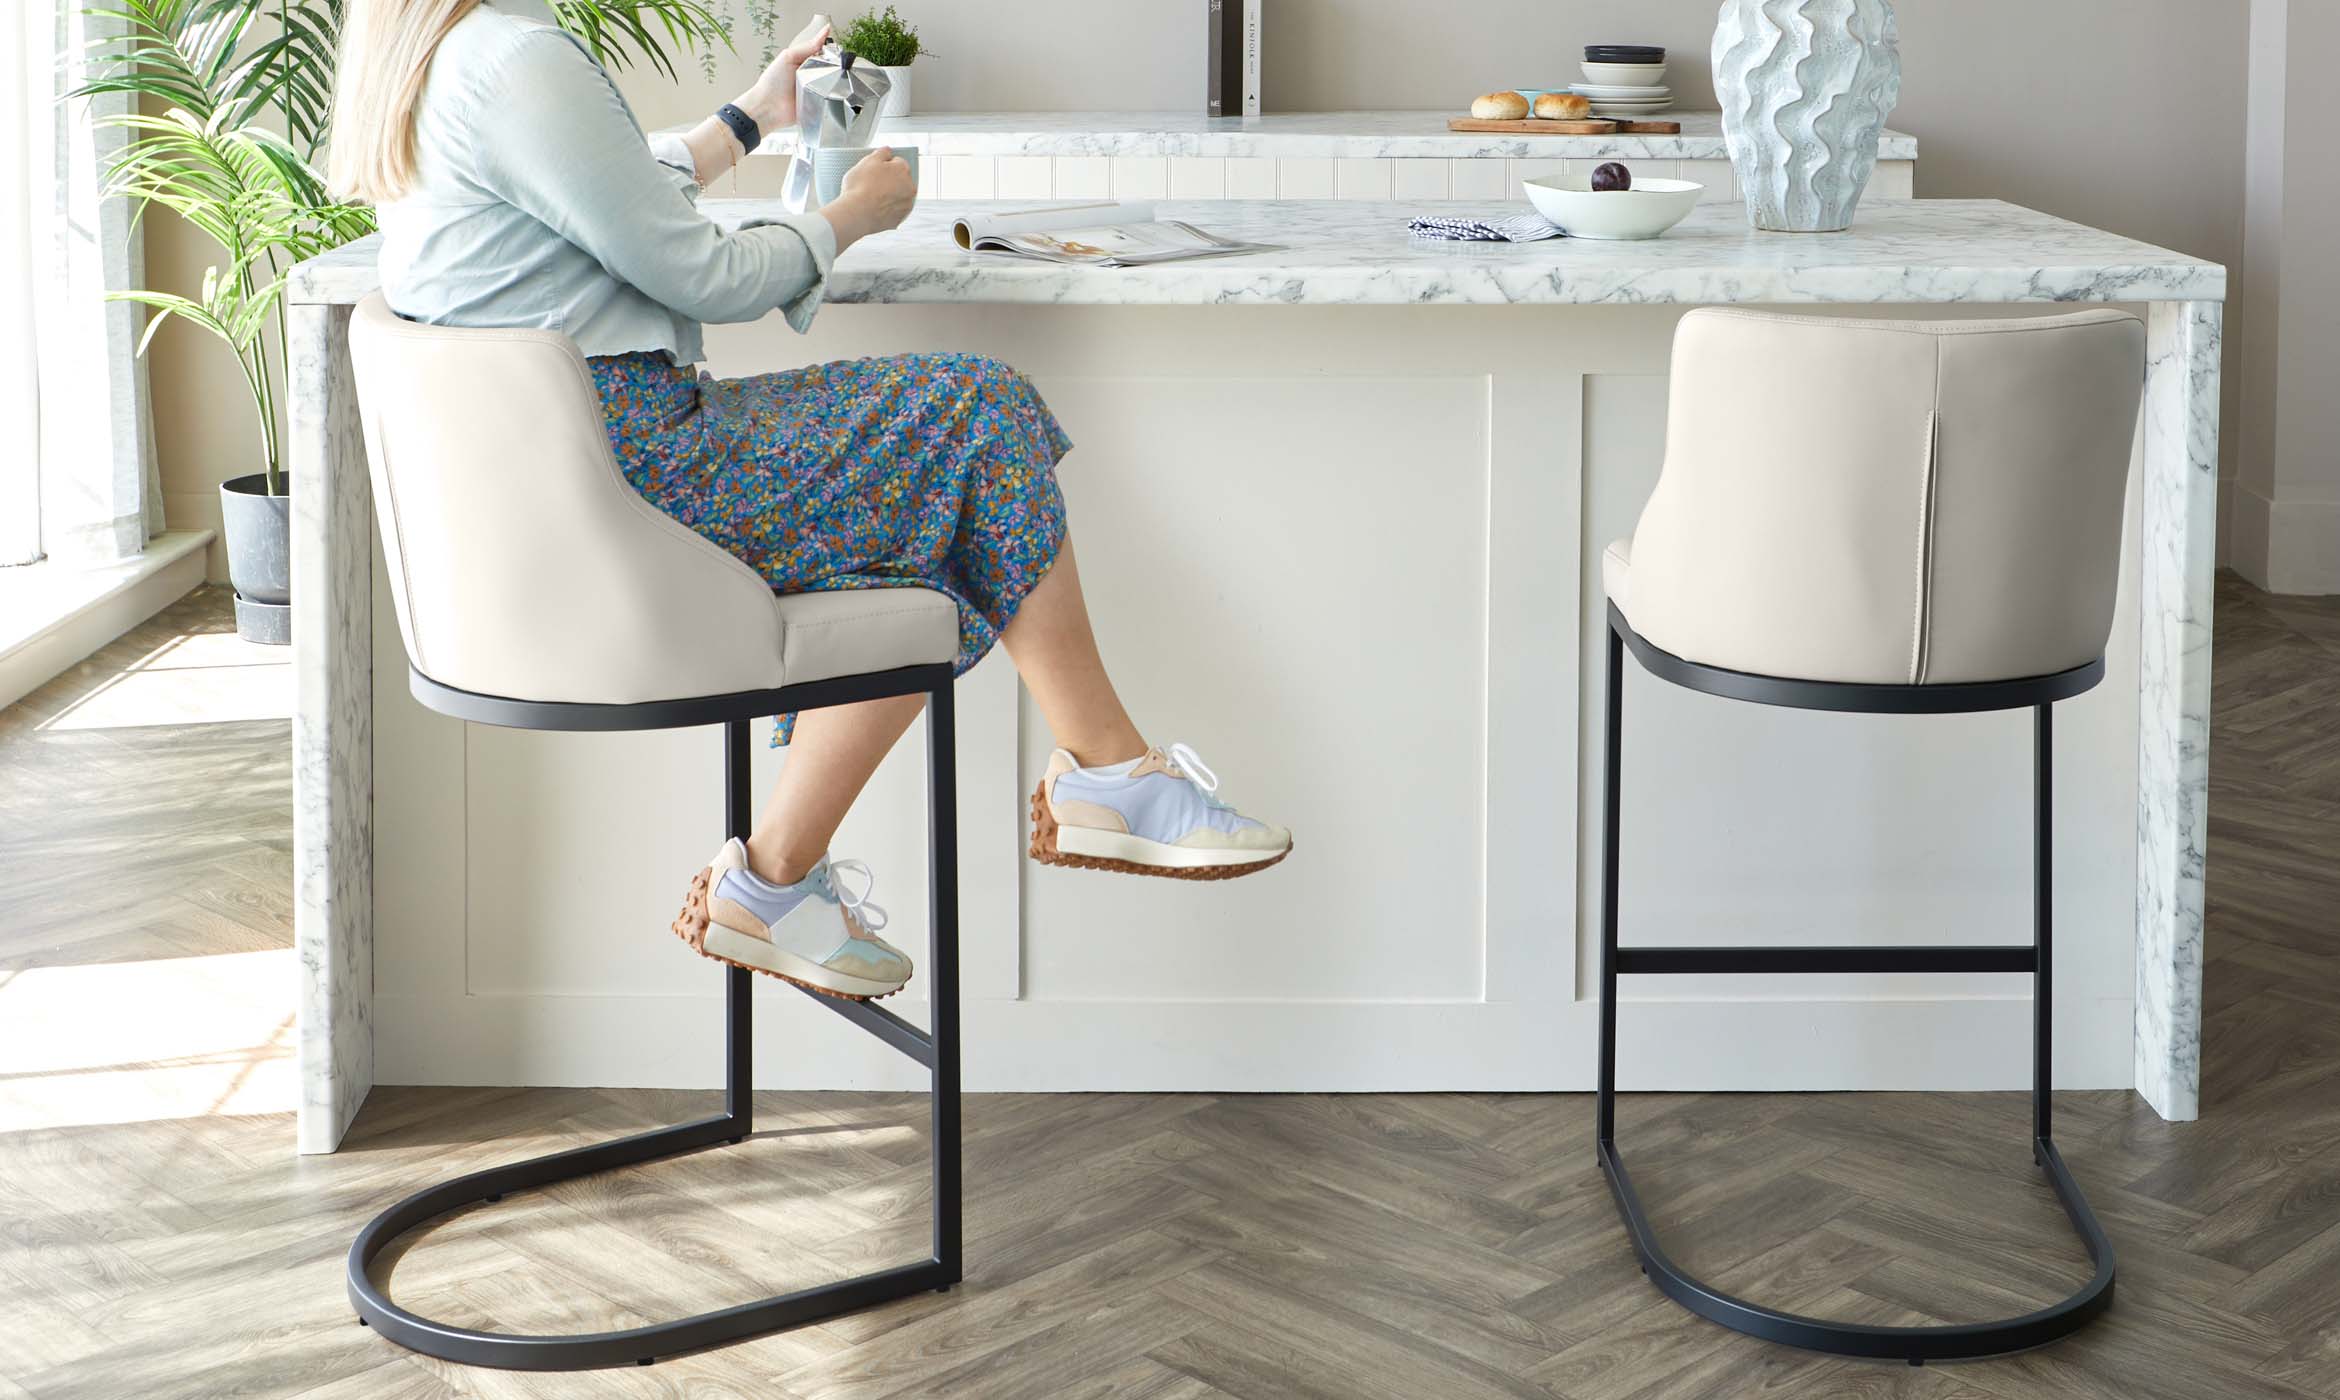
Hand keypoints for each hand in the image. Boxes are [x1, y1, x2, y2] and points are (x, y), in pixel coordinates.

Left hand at [738, 14, 830, 132]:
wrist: (768, 107)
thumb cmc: (773, 82)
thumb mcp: (789, 57)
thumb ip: (808, 46)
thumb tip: (825, 31)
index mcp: (806, 63)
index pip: (825, 55)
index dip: (833, 54)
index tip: (840, 53)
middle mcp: (812, 77)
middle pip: (832, 71)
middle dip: (837, 70)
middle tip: (839, 69)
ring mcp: (816, 93)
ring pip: (834, 87)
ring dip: (836, 85)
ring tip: (837, 83)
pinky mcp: (818, 107)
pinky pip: (831, 103)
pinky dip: (833, 101)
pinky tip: (834, 97)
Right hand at [826, 146, 915, 247]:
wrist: (857, 213)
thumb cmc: (860, 186)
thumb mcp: (868, 161)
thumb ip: (881, 152)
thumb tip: (888, 151)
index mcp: (903, 170)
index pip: (897, 162)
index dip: (884, 165)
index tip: (875, 170)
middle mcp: (910, 187)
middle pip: (900, 179)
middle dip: (889, 180)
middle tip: (871, 184)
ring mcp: (906, 205)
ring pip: (898, 195)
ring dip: (889, 195)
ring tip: (872, 197)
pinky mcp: (900, 219)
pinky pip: (894, 210)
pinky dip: (887, 209)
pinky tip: (874, 208)